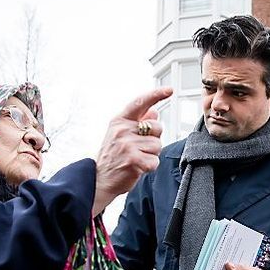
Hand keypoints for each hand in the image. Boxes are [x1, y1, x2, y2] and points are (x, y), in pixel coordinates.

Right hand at [92, 87, 172, 216]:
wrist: (100, 180)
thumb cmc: (113, 156)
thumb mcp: (120, 134)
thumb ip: (137, 122)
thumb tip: (154, 111)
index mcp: (120, 121)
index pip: (140, 103)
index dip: (156, 94)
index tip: (169, 90)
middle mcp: (122, 130)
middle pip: (157, 127)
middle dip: (153, 138)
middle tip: (139, 148)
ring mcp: (127, 145)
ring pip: (157, 146)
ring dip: (151, 154)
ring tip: (136, 158)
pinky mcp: (133, 160)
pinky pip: (155, 161)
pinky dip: (150, 166)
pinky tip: (138, 167)